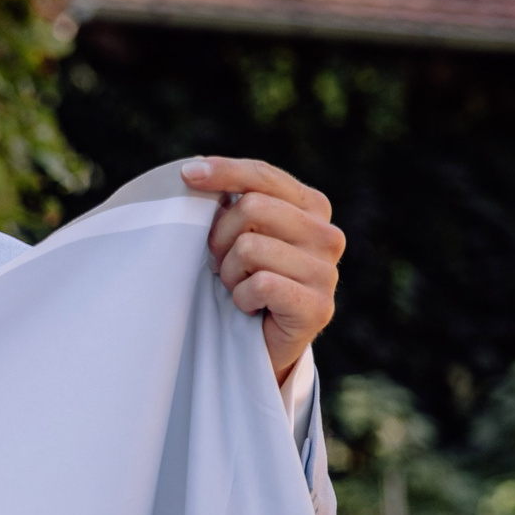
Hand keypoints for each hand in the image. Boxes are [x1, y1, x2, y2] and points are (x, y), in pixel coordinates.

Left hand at [183, 157, 342, 385]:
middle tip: (221, 263)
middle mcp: (327, 235)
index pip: (263, 176)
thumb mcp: (238, 234)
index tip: (187, 175)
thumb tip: (192, 172)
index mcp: (312, 207)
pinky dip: (242, 298)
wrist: (262, 343)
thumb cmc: (244, 280)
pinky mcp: (319, 306)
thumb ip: (232, 203)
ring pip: (250, 247)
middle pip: (251, 207)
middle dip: (220, 237)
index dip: (224, 172)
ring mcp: (327, 271)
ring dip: (230, 273)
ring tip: (239, 287)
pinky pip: (261, 284)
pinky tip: (250, 307)